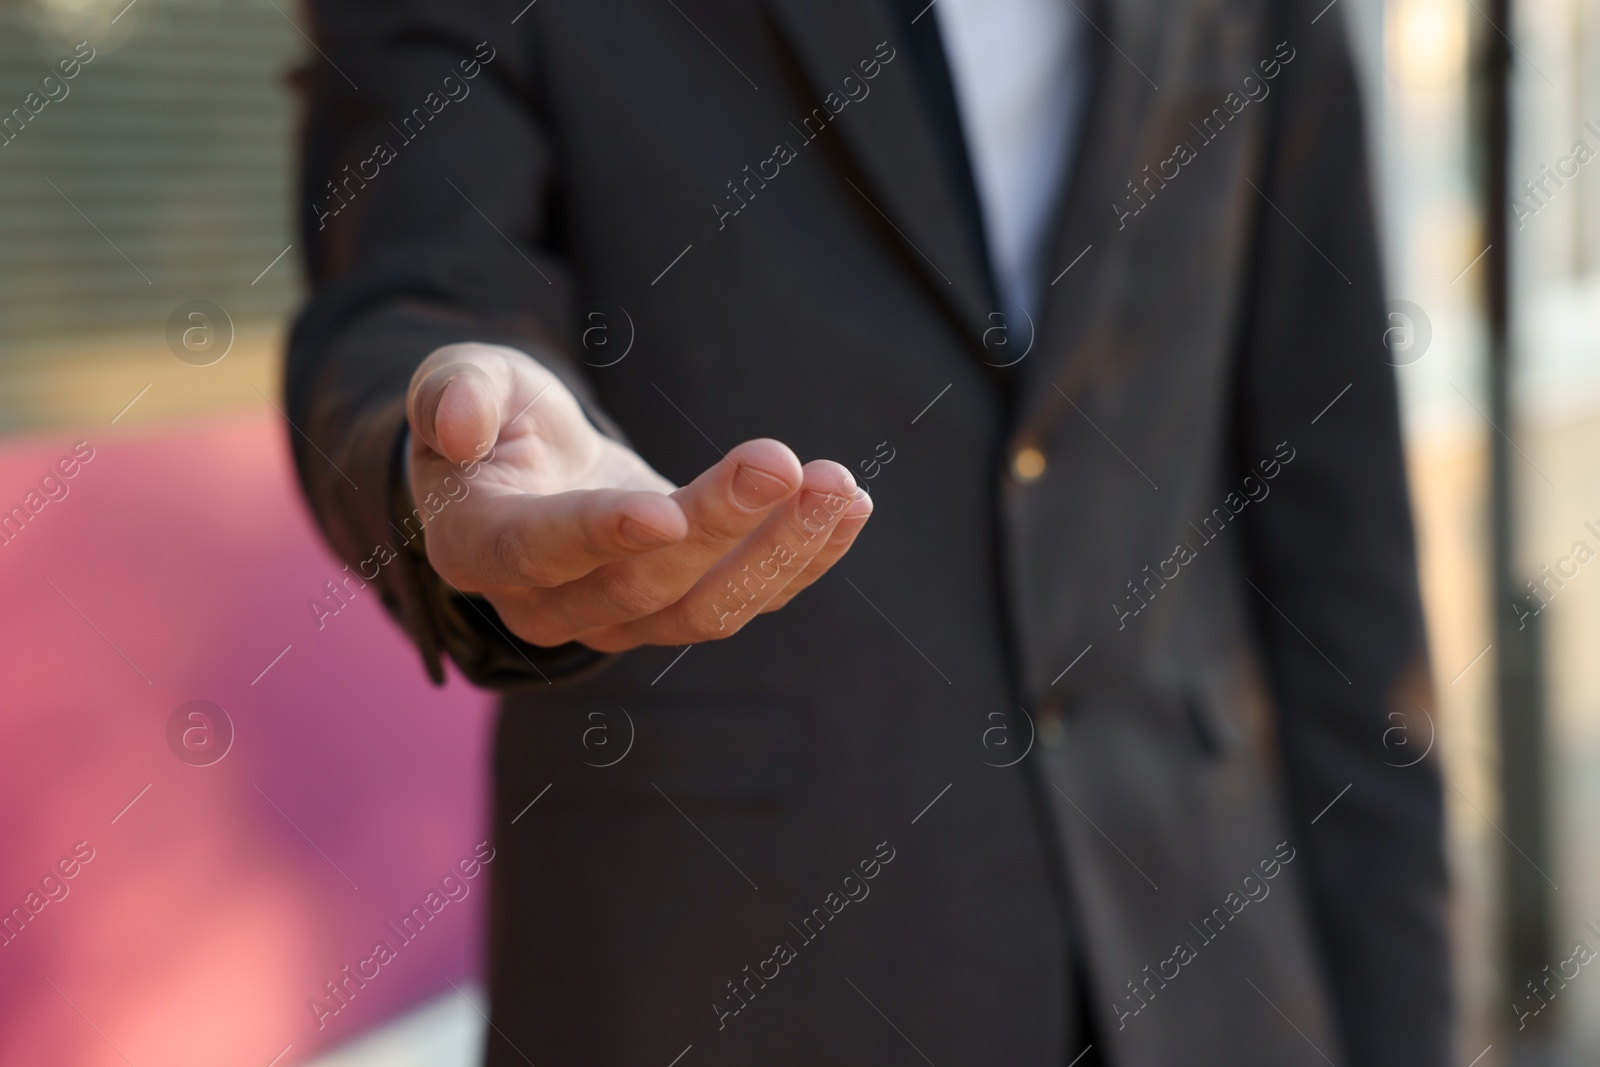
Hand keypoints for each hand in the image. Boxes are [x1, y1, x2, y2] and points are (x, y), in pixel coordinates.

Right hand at [405, 343, 872, 652]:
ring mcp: (620, 621)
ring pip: (705, 609)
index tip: (667, 511)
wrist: (527, 470)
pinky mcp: (680, 609)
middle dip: (719, 525)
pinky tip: (849, 504)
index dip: (600, 535)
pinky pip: (748, 601)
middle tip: (781, 462)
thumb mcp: (460, 378)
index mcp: (478, 546)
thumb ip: (451, 391)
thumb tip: (457, 422)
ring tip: (838, 485)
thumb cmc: (491, 417)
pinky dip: (803, 559)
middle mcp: (546, 605)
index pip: (536, 551)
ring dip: (780, 552)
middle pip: (641, 585)